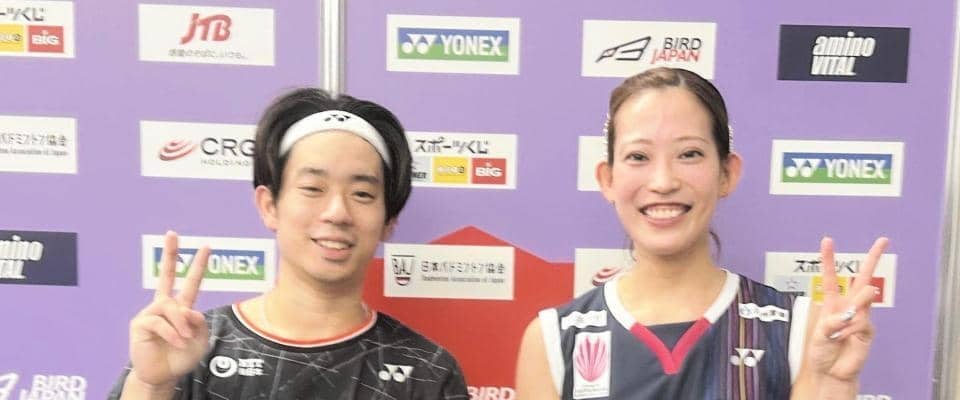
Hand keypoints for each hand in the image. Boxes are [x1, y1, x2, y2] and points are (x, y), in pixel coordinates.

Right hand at [128, 231, 210, 386]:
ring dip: (181, 325)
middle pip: (166, 275)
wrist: (163, 375)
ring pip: (171, 307)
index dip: (198, 265)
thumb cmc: (181, 357)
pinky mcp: (140, 323)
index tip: (206, 246)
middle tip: (172, 233)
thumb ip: (199, 323)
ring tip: (184, 340)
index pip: (190, 282)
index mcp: (181, 307)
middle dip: (170, 254)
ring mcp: (151, 313)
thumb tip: (189, 309)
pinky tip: (176, 342)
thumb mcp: (200, 340)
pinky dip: (172, 333)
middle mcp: (165, 306)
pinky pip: (160, 321)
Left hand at [805, 236, 888, 381]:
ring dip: (854, 309)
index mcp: (832, 302)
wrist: (831, 372)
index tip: (827, 241)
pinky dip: (850, 330)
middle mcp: (848, 306)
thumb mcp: (819, 332)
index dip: (829, 259)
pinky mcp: (868, 329)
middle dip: (873, 258)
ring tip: (841, 326)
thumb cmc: (822, 352)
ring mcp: (860, 316)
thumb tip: (855, 308)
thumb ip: (834, 318)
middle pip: (863, 278)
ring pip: (864, 299)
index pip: (831, 277)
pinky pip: (861, 322)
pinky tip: (844, 338)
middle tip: (883, 241)